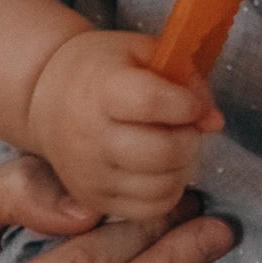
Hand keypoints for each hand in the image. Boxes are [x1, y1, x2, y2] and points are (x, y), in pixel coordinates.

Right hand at [27, 30, 220, 219]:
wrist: (47, 99)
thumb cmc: (102, 71)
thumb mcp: (141, 53)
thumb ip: (184, 78)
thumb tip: (214, 121)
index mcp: (100, 89)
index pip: (150, 102)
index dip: (185, 104)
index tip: (191, 102)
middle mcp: (90, 136)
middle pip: (162, 152)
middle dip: (189, 139)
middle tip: (186, 126)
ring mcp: (90, 174)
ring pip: (162, 186)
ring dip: (182, 166)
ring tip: (173, 144)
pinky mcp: (94, 201)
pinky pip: (151, 209)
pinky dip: (168, 190)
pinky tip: (161, 168)